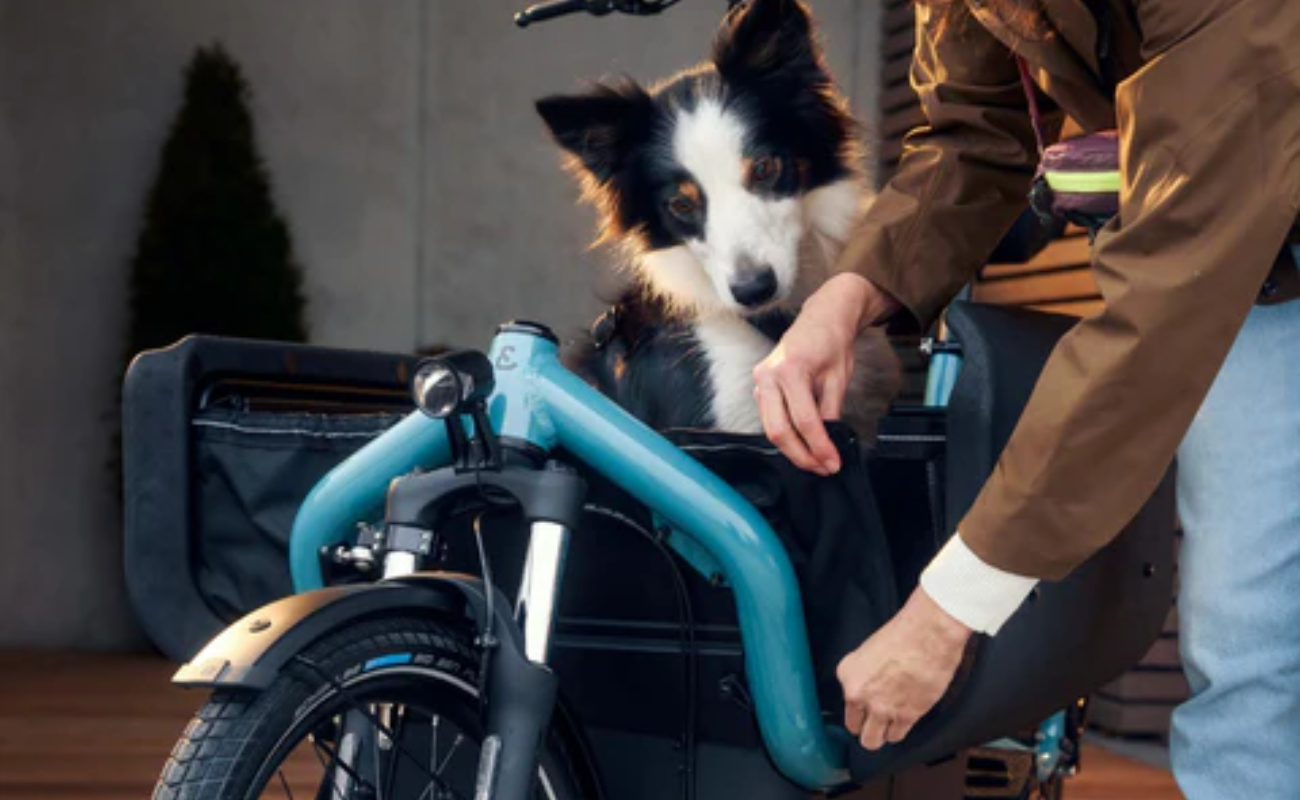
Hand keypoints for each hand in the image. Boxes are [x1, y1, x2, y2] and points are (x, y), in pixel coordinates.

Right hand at [752, 273, 898, 474]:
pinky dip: (785, 434)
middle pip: (780, 430)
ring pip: (770, 428)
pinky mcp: (760, 386)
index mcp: (790, 370)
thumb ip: (830, 412)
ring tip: (814, 460)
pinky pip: (769, 418)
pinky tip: (801, 443)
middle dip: (802, 455)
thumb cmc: (831, 342)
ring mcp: (760, 381)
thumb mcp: (838, 379)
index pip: (805, 421)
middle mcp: (768, 376)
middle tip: (823, 468)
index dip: (820, 447)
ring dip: (792, 450)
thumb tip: (828, 442)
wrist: (821, 320)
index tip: (833, 462)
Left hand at [837, 587, 971, 749]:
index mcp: (847, 674)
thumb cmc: (904, 633)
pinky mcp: (905, 715)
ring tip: (892, 722)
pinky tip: (904, 720)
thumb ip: (864, 674)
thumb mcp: (869, 651)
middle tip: (876, 721)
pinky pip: (896, 736)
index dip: (859, 707)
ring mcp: (881, 708)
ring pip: (873, 740)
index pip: (846, 705)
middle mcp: (859, 695)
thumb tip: (869, 688)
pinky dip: (899, 731)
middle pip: (856, 729)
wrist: (928, 633)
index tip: (866, 707)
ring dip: (882, 733)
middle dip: (866, 727)